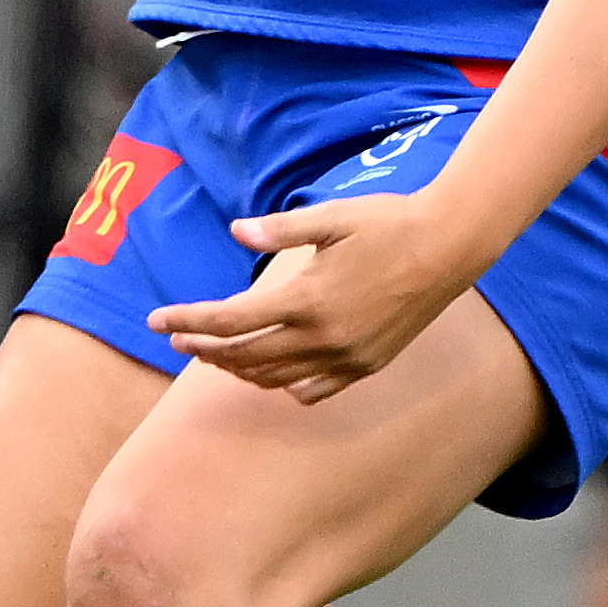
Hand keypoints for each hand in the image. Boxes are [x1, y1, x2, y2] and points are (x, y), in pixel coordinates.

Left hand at [146, 191, 474, 402]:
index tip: (156, 320)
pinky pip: (313, 389)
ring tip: (213, 353)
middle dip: (203, 349)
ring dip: (237, 368)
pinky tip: (270, 370)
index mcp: (307, 298)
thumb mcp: (331, 217)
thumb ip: (280, 229)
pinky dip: (283, 384)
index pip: (229, 321)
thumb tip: (236, 232)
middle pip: (245, 356)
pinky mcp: (367, 365)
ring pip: (275, 378)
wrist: (451, 245)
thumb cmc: (389, 222)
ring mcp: (347, 357)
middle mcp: (324, 337)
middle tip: (177, 337)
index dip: (186, 321)